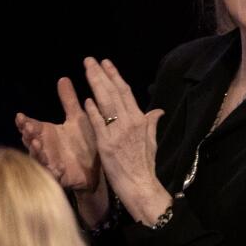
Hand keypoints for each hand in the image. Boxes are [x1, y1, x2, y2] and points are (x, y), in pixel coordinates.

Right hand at [15, 77, 100, 191]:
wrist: (95, 167)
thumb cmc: (84, 141)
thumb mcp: (77, 119)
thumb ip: (69, 101)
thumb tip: (63, 78)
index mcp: (46, 132)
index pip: (31, 125)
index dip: (24, 122)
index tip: (20, 116)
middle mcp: (44, 147)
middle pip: (31, 141)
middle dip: (28, 135)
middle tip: (27, 128)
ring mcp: (49, 162)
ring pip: (38, 157)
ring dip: (37, 151)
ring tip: (37, 143)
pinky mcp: (58, 176)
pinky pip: (52, 174)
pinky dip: (52, 170)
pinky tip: (55, 166)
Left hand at [82, 58, 170, 225]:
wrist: (141, 186)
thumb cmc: (144, 164)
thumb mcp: (151, 141)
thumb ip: (151, 123)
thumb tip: (158, 110)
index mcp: (140, 120)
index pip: (126, 92)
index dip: (115, 76)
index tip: (106, 63)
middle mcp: (130, 123)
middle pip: (114, 93)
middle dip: (101, 74)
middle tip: (90, 60)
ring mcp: (118, 134)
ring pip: (106, 103)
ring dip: (95, 84)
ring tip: (87, 69)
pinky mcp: (107, 146)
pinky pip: (99, 125)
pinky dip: (93, 111)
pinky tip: (86, 99)